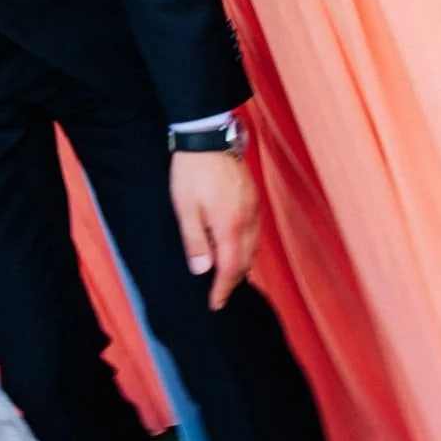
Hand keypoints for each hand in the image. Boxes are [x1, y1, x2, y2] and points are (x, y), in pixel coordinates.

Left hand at [170, 149, 260, 310]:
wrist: (208, 136)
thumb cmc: (192, 170)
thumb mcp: (185, 207)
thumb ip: (194, 240)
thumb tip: (202, 270)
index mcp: (230, 225)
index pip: (231, 268)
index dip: (223, 289)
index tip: (215, 304)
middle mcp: (248, 220)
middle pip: (246, 261)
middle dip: (233, 280)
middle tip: (219, 293)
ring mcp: (254, 208)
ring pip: (253, 247)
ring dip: (241, 264)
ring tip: (227, 275)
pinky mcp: (254, 198)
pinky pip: (255, 232)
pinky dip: (246, 246)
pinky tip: (235, 245)